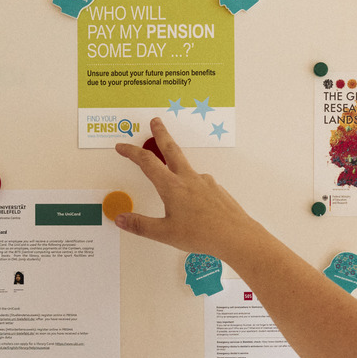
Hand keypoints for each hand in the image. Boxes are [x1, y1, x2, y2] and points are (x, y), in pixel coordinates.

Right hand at [114, 118, 265, 263]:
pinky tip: (192, 198)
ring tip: (171, 168)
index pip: (147, 162)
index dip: (132, 152)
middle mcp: (188, 179)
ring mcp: (204, 182)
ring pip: (186, 166)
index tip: (122, 147)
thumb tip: (121, 218)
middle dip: (161, 134)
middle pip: (171, 149)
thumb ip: (141, 225)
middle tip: (156, 122)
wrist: (235, 235)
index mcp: (172, 186)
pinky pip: (199, 182)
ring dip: (175, 160)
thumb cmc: (202, 234)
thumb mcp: (165, 233)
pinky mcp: (216, 189)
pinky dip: (190, 183)